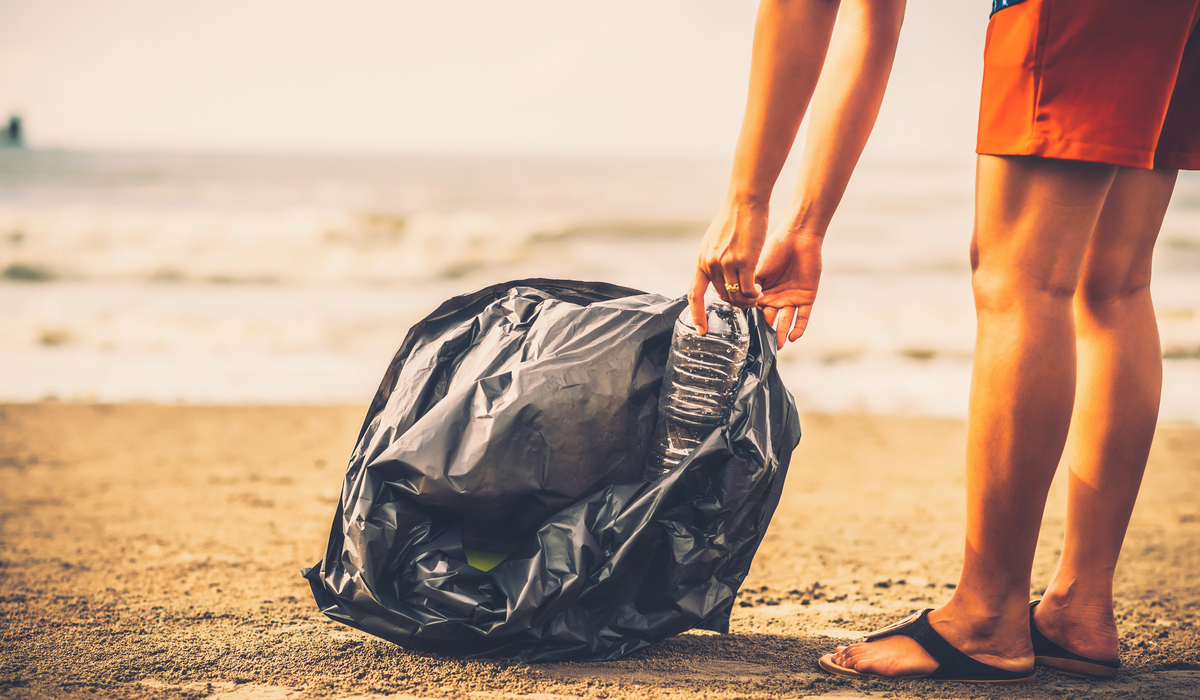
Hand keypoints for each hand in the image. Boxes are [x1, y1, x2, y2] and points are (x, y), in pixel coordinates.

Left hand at [688, 198, 766, 332]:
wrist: (745, 202)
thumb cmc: (734, 219)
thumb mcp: (715, 242)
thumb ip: (714, 259)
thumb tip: (716, 272)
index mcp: (702, 261)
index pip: (694, 294)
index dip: (697, 314)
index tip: (701, 329)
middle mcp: (711, 265)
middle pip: (722, 296)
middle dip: (735, 302)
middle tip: (748, 302)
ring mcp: (727, 264)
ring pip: (736, 295)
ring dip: (747, 301)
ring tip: (757, 298)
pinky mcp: (744, 262)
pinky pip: (749, 289)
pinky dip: (755, 295)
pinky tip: (761, 293)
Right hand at [755, 227, 822, 349]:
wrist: (797, 238)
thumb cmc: (773, 249)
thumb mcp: (755, 270)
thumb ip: (748, 288)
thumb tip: (738, 304)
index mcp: (762, 290)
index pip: (755, 310)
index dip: (751, 321)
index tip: (745, 334)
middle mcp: (776, 296)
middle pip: (770, 319)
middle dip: (766, 332)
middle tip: (760, 346)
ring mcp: (791, 297)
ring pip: (785, 321)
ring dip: (780, 334)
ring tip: (776, 346)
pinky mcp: (807, 297)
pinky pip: (803, 317)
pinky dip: (798, 328)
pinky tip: (792, 337)